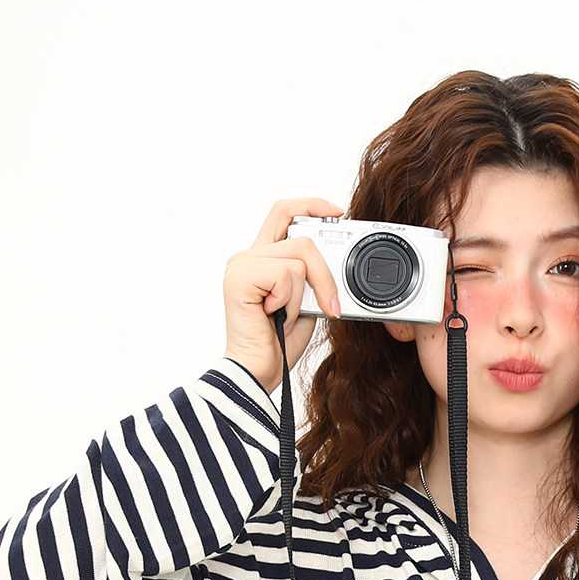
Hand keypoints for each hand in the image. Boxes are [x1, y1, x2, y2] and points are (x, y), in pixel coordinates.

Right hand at [222, 198, 346, 395]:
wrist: (257, 374)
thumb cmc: (277, 346)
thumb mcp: (305, 305)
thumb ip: (312, 279)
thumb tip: (337, 262)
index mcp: (261, 259)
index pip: (284, 213)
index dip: (312, 205)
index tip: (338, 213)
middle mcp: (247, 257)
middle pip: (301, 237)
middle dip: (324, 273)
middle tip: (329, 306)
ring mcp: (241, 265)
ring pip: (298, 257)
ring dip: (302, 295)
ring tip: (284, 316)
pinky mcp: (239, 278)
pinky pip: (286, 274)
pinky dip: (289, 300)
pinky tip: (272, 316)